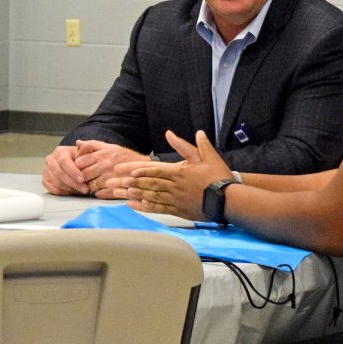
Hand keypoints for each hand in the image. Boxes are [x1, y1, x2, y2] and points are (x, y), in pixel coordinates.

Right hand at [42, 144, 87, 194]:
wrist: (74, 163)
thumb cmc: (80, 158)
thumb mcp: (85, 151)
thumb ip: (85, 147)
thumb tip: (80, 143)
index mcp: (60, 151)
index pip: (64, 162)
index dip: (73, 172)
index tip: (82, 180)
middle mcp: (50, 159)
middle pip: (59, 173)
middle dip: (73, 183)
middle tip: (85, 189)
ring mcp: (46, 170)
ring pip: (56, 182)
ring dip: (69, 188)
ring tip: (81, 191)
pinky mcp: (44, 179)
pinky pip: (51, 189)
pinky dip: (62, 192)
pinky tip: (72, 192)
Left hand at [73, 140, 146, 197]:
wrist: (145, 168)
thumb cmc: (126, 157)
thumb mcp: (110, 146)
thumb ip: (93, 145)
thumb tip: (78, 143)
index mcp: (103, 154)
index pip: (80, 161)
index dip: (77, 166)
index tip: (80, 167)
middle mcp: (105, 165)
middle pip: (83, 175)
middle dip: (82, 177)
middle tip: (85, 178)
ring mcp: (110, 178)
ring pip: (90, 186)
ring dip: (90, 186)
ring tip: (94, 184)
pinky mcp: (116, 189)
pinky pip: (100, 194)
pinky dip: (98, 193)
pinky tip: (101, 190)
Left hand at [117, 131, 232, 219]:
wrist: (229, 199)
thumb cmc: (218, 176)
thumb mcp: (206, 156)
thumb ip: (188, 145)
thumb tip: (172, 133)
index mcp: (179, 172)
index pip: (154, 169)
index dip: (138, 169)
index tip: (124, 169)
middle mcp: (174, 186)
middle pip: (148, 183)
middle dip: (129, 182)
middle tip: (112, 182)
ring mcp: (175, 199)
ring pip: (151, 196)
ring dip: (134, 194)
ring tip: (120, 193)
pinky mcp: (178, 210)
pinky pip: (159, 209)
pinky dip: (145, 207)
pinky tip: (134, 205)